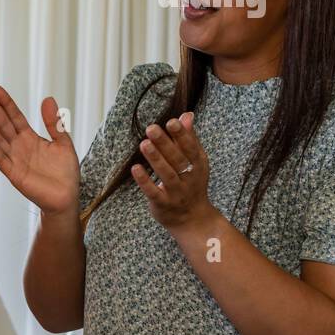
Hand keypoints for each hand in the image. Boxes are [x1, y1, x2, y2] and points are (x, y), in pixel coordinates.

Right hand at [0, 86, 80, 214]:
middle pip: (2, 123)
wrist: (66, 197)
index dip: (5, 103)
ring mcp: (14, 159)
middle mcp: (18, 146)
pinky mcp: (13, 173)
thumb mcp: (63, 142)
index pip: (14, 116)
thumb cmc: (65, 173)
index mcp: (29, 137)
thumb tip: (47, 98)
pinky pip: (0, 158)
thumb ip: (54, 123)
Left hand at [131, 113, 216, 231]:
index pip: (191, 148)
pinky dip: (145, 181)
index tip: (171, 121)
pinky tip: (135, 168)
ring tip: (144, 144)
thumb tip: (186, 115)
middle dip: (165, 144)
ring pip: (167, 175)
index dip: (182, 135)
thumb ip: (189, 139)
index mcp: (198, 165)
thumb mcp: (195, 162)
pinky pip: (154, 192)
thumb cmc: (191, 184)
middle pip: (178, 159)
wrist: (193, 219)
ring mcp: (177, 192)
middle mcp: (190, 178)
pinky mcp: (163, 204)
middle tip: (151, 128)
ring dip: (156, 159)